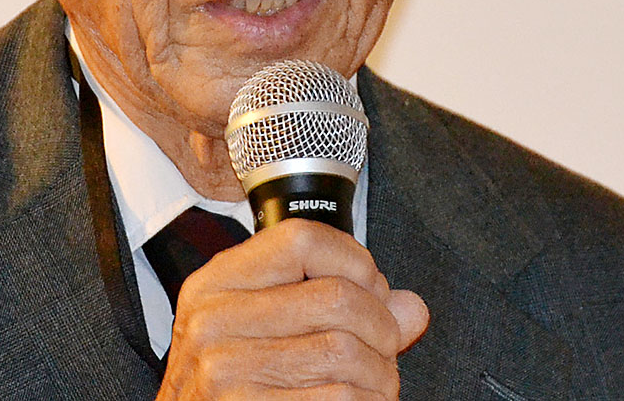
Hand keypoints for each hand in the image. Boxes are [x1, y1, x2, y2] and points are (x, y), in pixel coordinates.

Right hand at [156, 218, 427, 399]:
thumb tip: (410, 307)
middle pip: (336, 297)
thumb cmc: (231, 388)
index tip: (371, 288)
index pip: (302, 239)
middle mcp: (214, 320)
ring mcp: (225, 371)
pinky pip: (341, 400)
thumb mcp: (260, 327)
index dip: (354, 260)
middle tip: (383, 346)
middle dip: (381, 326)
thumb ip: (330, 303)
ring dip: (379, 373)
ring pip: (347, 352)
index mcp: (216, 283)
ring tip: (371, 382)